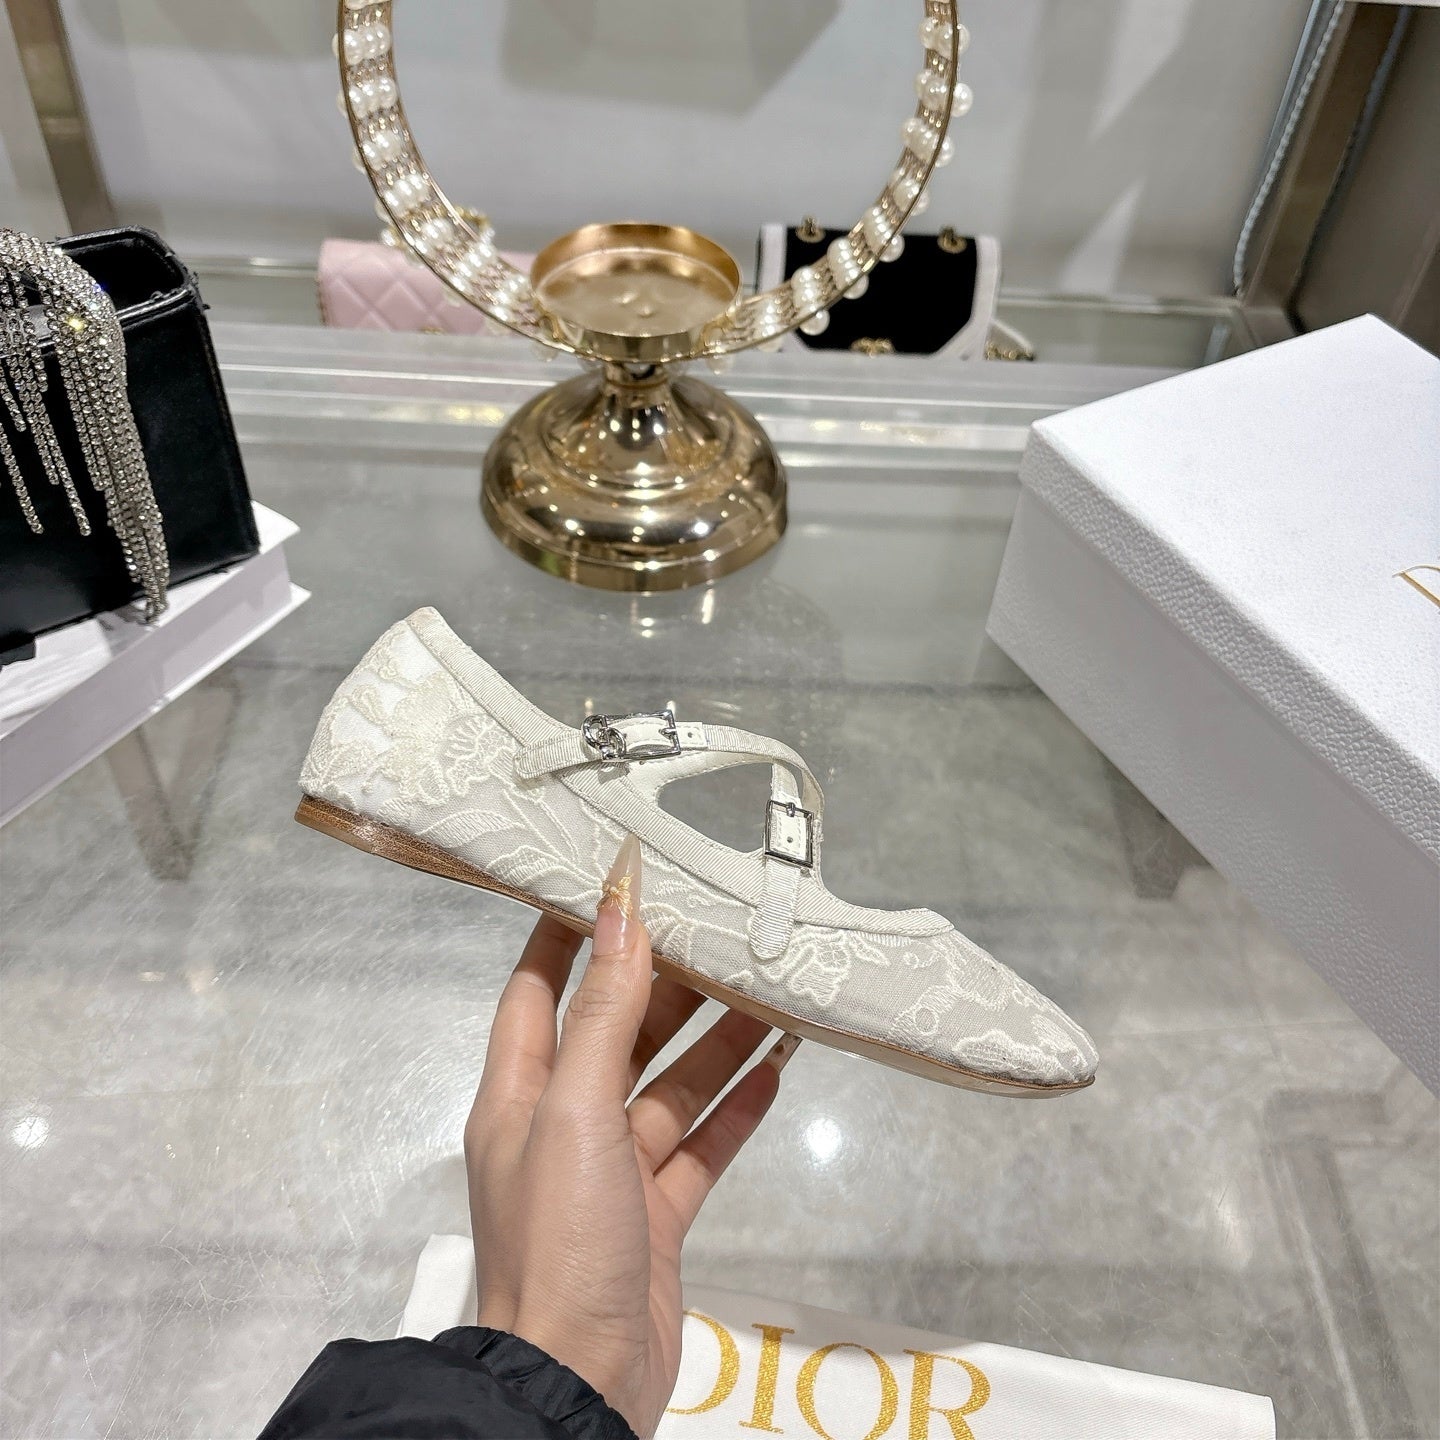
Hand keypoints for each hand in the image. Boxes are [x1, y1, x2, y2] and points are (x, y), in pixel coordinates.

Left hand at [465, 834, 795, 1437]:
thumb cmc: (559, 1239)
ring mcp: (611, 1173)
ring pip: (669, 1089)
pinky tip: (777, 1073)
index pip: (538, 991)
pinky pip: (700, 1147)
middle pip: (618, 1034)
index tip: (612, 883)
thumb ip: (603, 1015)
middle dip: (666, 987)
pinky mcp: (656, 1215)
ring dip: (716, 1045)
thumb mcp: (575, 1112)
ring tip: (769, 995)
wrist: (578, 1382)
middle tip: (721, 936)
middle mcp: (562, 1125)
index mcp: (521, 1094)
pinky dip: (735, 1110)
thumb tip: (619, 917)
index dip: (570, 935)